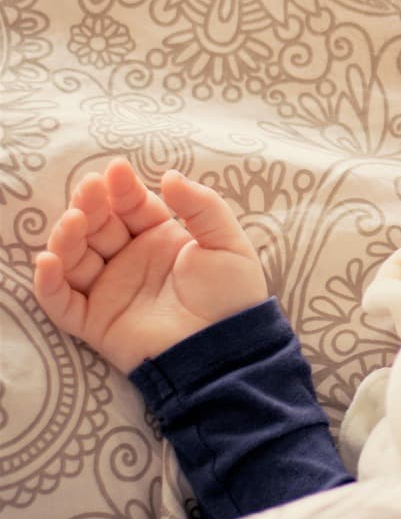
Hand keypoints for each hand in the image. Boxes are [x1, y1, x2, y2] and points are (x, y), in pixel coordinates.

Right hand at [33, 157, 267, 373]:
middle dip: (92, 205)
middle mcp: (132, 261)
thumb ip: (202, 206)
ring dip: (68, 237)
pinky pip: (62, 302)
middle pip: (100, 227)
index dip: (123, 189)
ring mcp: (111, 290)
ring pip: (75, 258)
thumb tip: (168, 175)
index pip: (133, 208)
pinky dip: (49, 283)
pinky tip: (49, 261)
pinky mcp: (96, 321)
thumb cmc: (232, 295)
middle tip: (91, 189)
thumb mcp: (227, 242)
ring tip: (74, 220)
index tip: (117, 170)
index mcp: (161, 239)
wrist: (226, 347)